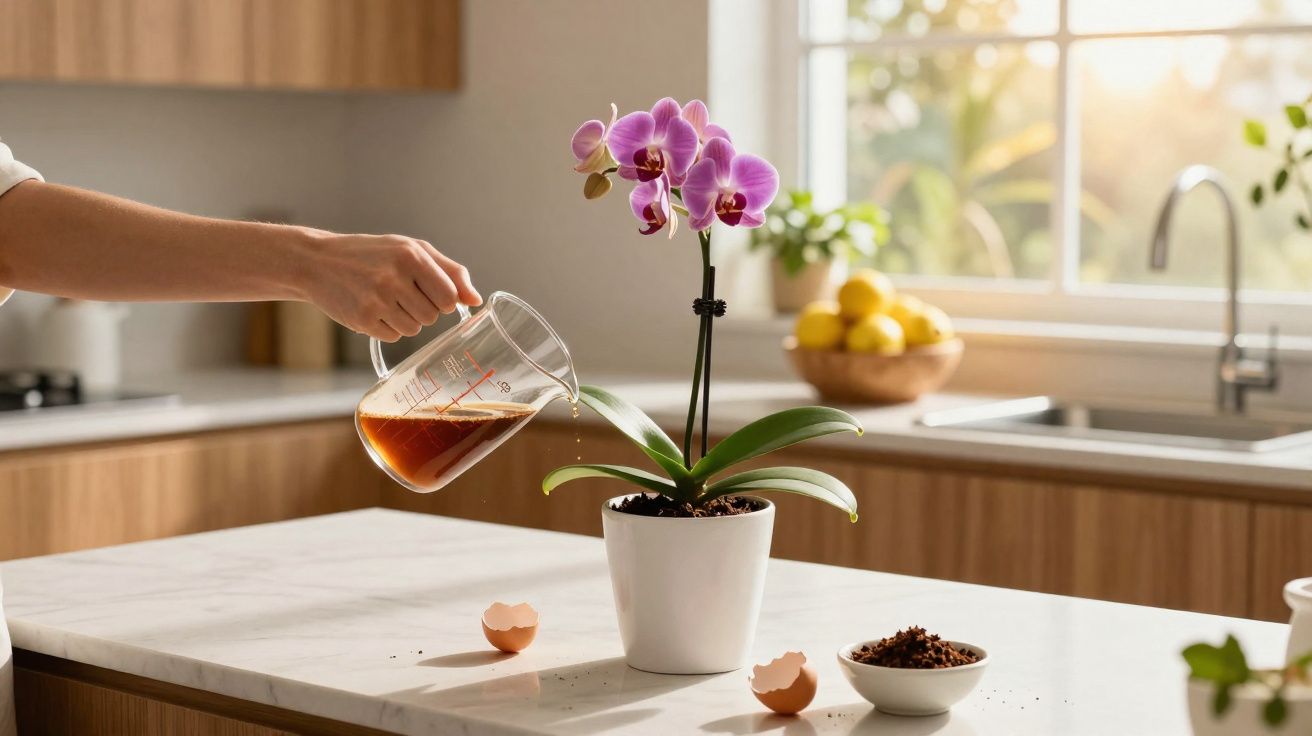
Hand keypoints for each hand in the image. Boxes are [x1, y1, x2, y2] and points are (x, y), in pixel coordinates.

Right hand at [300, 230, 481, 340]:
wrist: (318, 262)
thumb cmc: (372, 254)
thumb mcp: (412, 249)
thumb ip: (450, 272)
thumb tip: (476, 300)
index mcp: (411, 256)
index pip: (450, 297)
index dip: (444, 300)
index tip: (430, 293)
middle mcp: (394, 277)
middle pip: (433, 317)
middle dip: (423, 309)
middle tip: (401, 293)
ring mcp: (376, 300)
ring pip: (414, 330)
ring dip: (405, 320)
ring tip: (385, 300)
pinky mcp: (362, 319)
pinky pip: (393, 336)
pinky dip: (387, 327)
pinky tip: (372, 309)